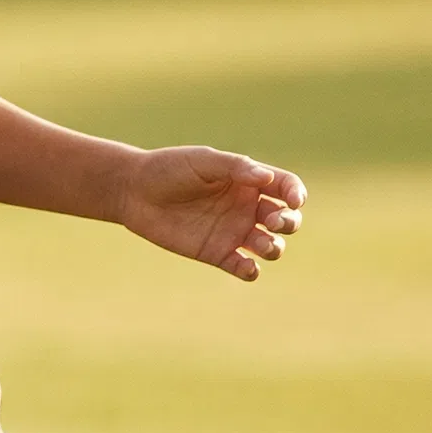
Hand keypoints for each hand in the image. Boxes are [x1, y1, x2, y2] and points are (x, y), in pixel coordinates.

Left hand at [118, 147, 304, 281]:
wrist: (134, 191)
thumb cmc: (169, 169)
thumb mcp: (204, 161)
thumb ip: (236, 168)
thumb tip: (267, 179)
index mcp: (248, 180)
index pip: (286, 187)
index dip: (297, 194)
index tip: (294, 201)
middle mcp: (246, 207)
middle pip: (285, 219)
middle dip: (288, 222)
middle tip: (272, 221)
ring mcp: (233, 231)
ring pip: (271, 246)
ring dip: (274, 247)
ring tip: (263, 243)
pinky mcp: (217, 253)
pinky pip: (245, 268)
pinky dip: (251, 271)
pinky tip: (246, 266)